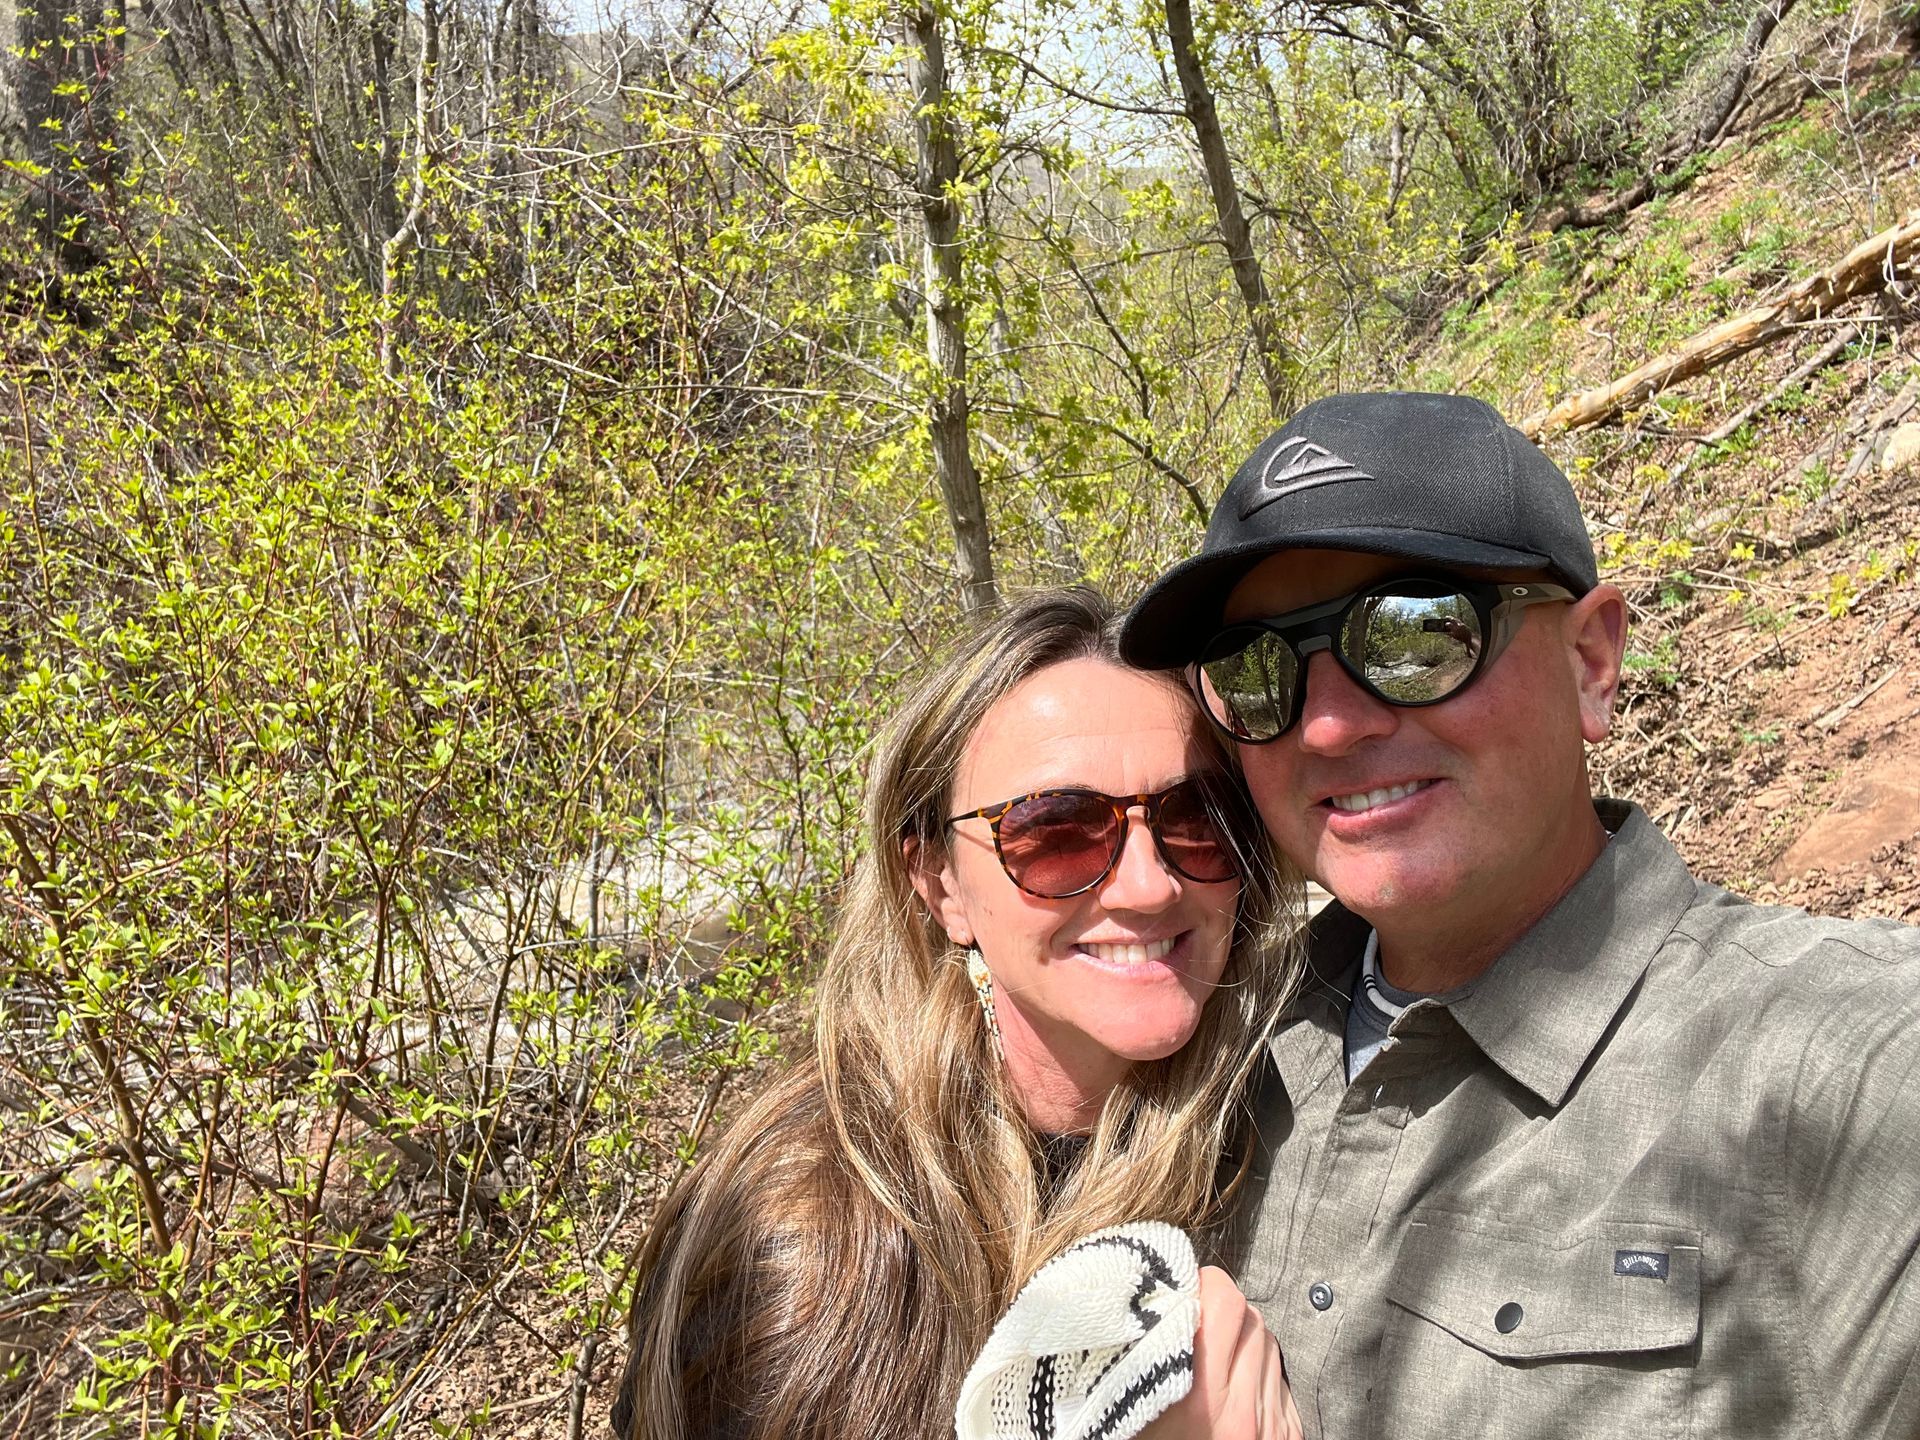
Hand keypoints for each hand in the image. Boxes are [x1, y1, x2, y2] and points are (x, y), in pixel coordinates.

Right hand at [1140, 1266, 1302, 1439]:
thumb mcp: (1136, 1404)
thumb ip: (1150, 1350)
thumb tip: (1156, 1295)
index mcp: (1201, 1398)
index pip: (1226, 1304)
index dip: (1208, 1284)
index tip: (1189, 1289)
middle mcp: (1242, 1410)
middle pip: (1251, 1317)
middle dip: (1225, 1311)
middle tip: (1199, 1324)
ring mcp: (1270, 1422)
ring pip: (1269, 1342)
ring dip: (1244, 1340)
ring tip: (1214, 1361)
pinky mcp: (1289, 1431)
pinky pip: (1281, 1376)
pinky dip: (1260, 1371)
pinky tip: (1235, 1386)